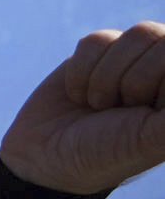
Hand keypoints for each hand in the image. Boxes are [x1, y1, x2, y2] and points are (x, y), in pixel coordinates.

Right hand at [0, 22, 164, 195]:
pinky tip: (79, 96)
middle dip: (131, 79)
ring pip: (131, 35)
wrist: (46, 162)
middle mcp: (164, 71)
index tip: (146, 110)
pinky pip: (95, 41)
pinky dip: (80, 73)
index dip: (156, 78)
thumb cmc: (105, 156)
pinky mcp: (96, 55)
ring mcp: (132, 60)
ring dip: (105, 78)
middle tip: (123, 110)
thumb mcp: (153, 137)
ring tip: (100, 106)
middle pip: (157, 36)